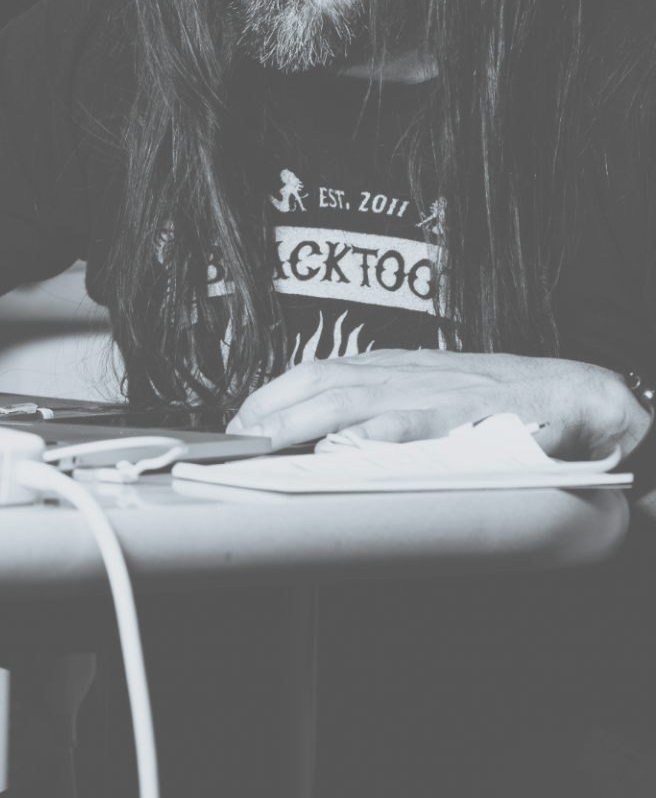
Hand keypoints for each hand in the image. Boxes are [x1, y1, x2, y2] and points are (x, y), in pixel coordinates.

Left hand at [225, 349, 652, 461]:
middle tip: (237, 435)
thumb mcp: (426, 392)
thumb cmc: (495, 400)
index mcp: (391, 367)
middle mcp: (404, 373)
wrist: (574, 395)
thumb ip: (380, 406)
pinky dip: (384, 431)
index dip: (273, 395)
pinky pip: (419, 422)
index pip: (316, 371)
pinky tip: (353, 443)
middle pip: (322, 381)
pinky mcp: (468, 415)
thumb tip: (325, 432)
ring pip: (357, 398)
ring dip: (306, 419)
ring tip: (269, 437)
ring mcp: (433, 391)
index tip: (238, 420)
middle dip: (273, 407)